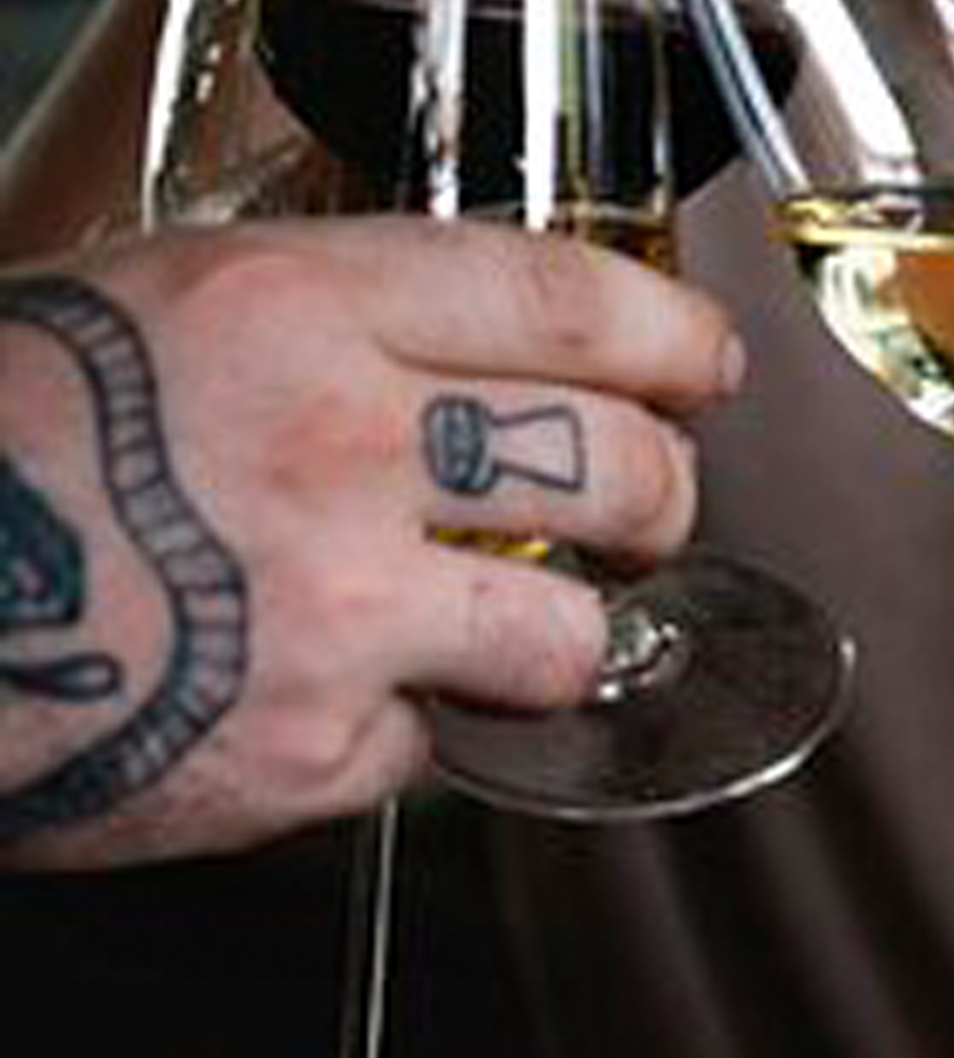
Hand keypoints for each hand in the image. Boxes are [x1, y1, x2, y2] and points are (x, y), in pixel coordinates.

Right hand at [0, 215, 743, 866]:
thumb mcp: (143, 310)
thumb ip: (303, 331)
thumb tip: (441, 369)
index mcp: (292, 310)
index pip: (557, 305)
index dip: (668, 341)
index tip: (706, 365)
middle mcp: (338, 452)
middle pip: (615, 469)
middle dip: (665, 498)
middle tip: (654, 513)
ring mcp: (339, 612)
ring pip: (569, 639)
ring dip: (567, 644)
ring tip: (524, 636)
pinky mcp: (317, 752)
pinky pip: (436, 749)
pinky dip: (405, 734)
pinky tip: (325, 698)